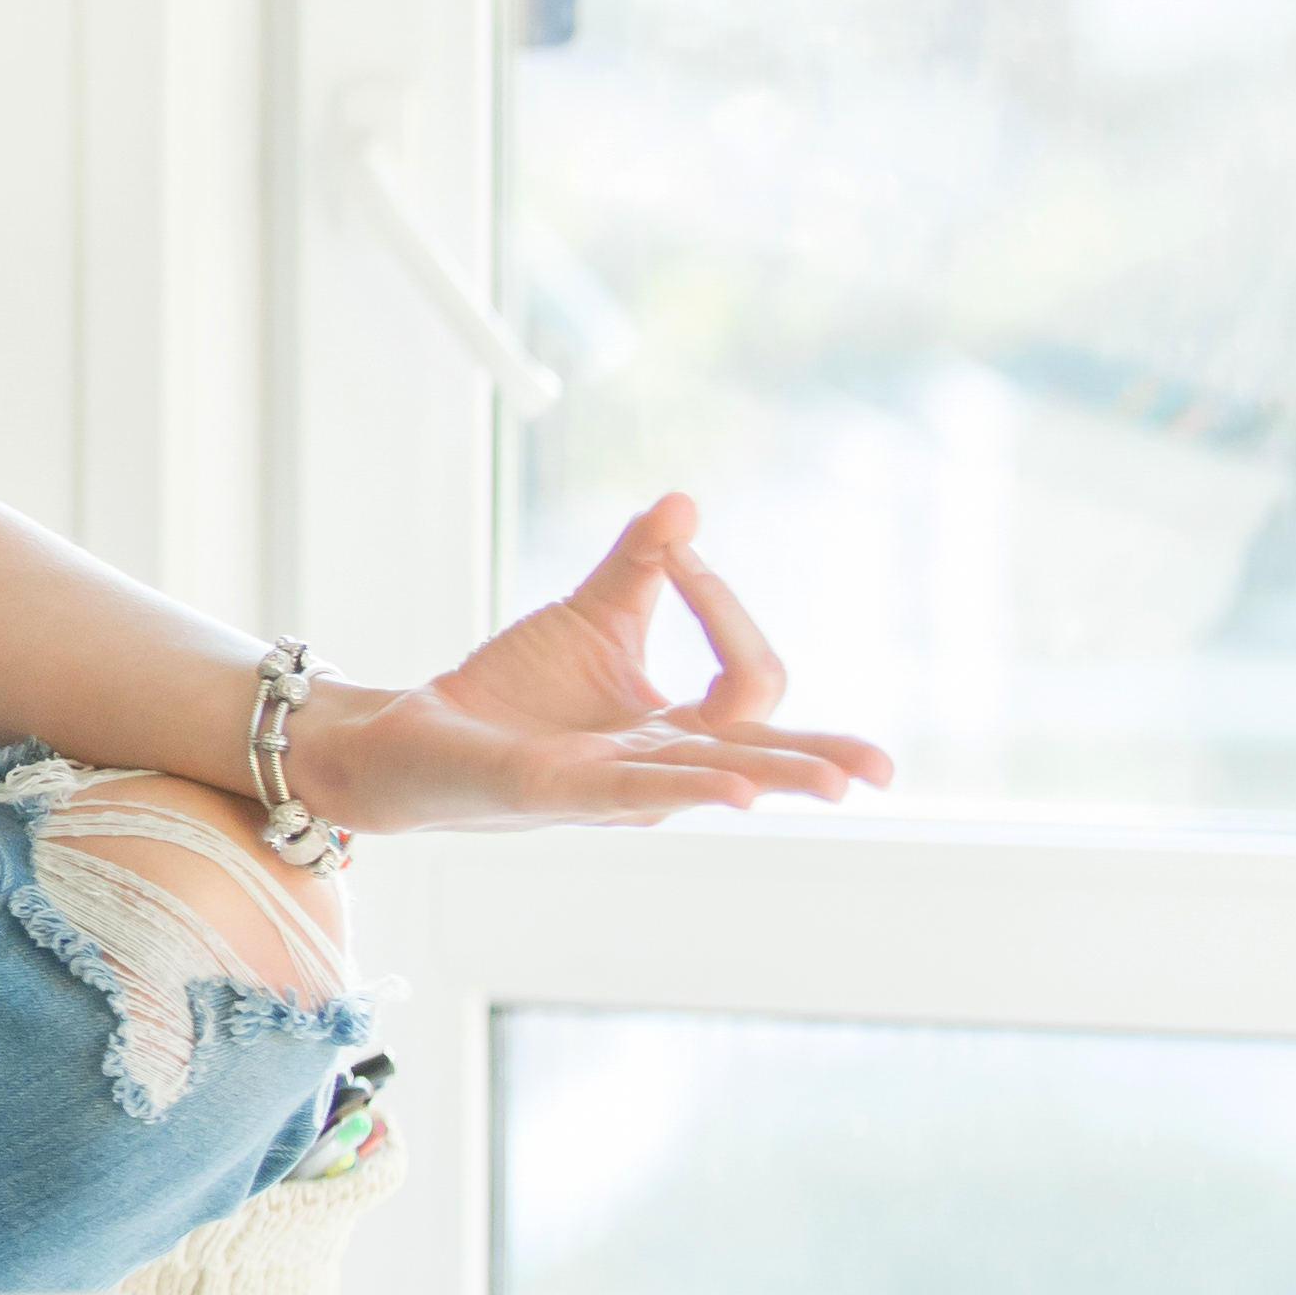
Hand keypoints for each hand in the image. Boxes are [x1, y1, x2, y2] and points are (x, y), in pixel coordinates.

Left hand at [293, 496, 886, 834]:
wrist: (415, 732)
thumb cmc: (511, 691)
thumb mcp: (591, 617)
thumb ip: (641, 566)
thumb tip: (684, 503)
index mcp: (675, 730)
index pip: (745, 681)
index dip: (726, 609)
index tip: (680, 550)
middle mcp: (658, 766)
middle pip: (757, 759)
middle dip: (819, 760)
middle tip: (879, 769)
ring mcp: (611, 787)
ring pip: (708, 779)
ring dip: (772, 777)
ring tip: (838, 783)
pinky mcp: (555, 791)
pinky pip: (631, 789)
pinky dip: (685, 786)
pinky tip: (734, 789)